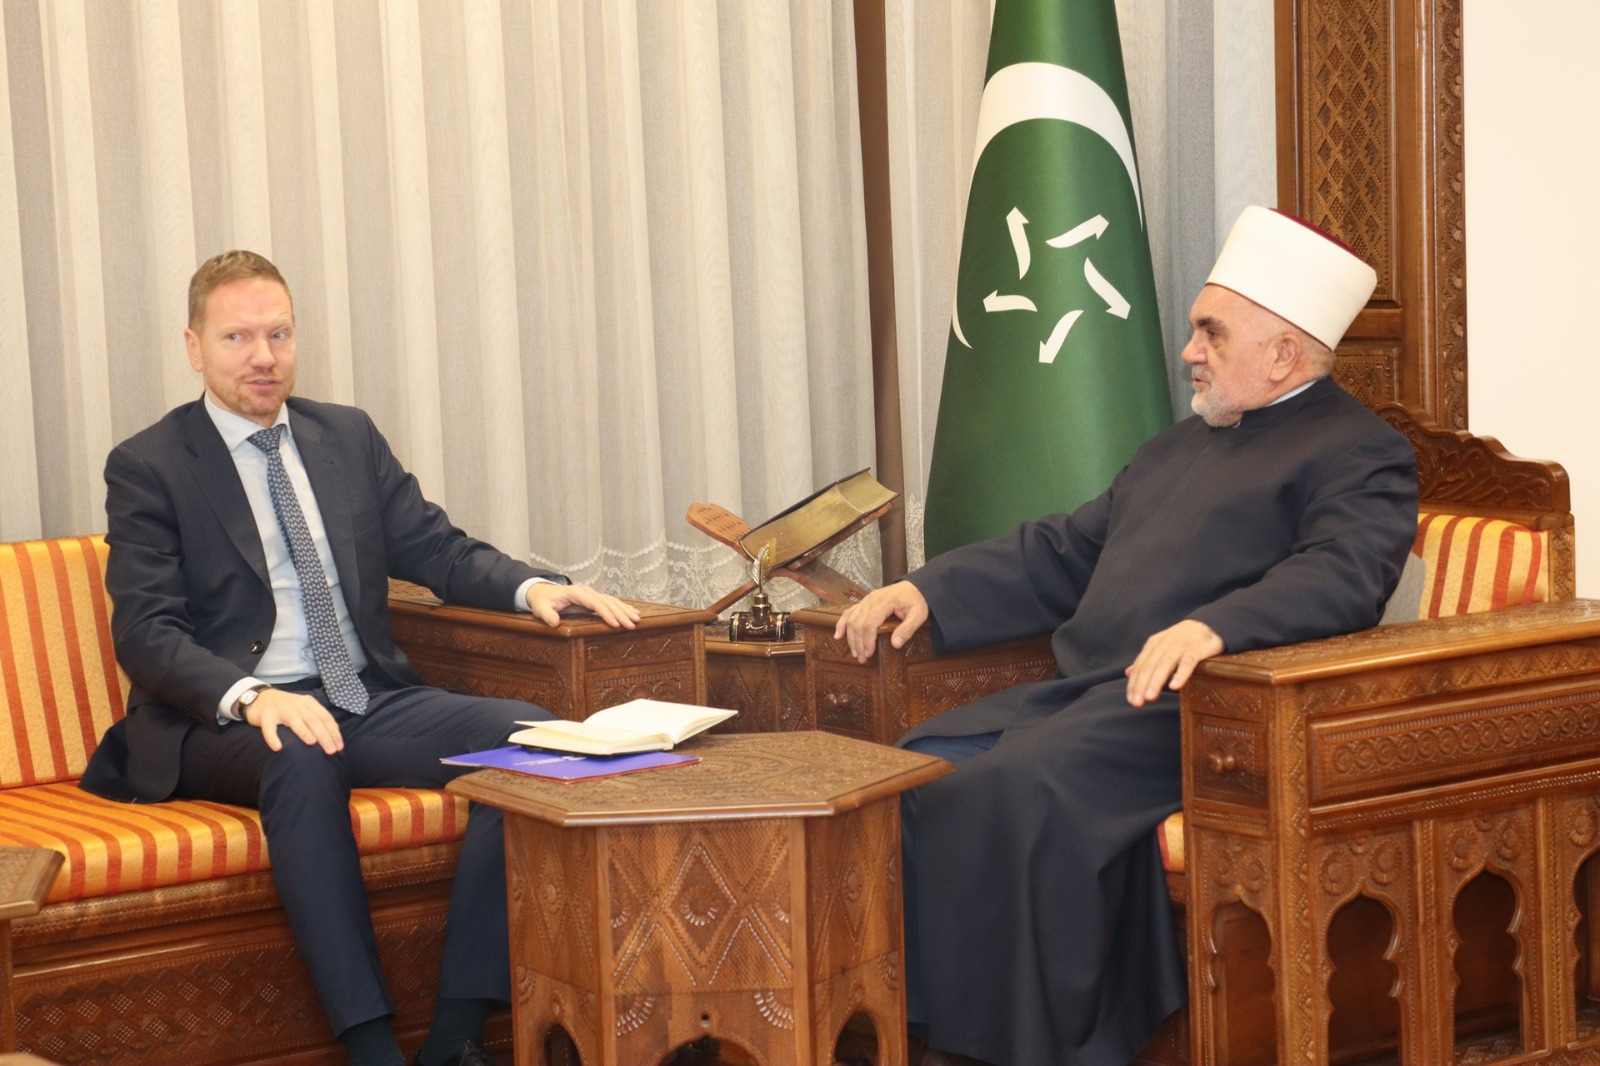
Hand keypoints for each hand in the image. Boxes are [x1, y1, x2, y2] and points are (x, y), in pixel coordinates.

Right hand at [242, 688, 344, 753]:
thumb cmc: (288, 707)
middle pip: (314, 720)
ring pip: (295, 721)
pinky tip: (278, 748)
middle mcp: (297, 705)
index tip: (340, 747)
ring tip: (312, 743)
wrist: (261, 697)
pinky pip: (269, 728)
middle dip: (324, 736)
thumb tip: (334, 735)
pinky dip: (273, 738)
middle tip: (331, 751)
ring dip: (304, 732)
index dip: (334, 732)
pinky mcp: (266, 716)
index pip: (325, 718)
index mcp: (309, 703)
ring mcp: (281, 710)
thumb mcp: (305, 709)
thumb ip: (318, 718)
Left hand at [526, 582, 640, 629]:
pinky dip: (623, 607)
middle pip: (606, 601)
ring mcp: (592, 594)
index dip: (605, 613)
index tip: (615, 624)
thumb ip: (547, 615)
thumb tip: (555, 622)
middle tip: (632, 624)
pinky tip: (633, 612)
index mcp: (575, 592)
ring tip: (637, 619)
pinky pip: (611, 602)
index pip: (593, 602)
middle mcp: (586, 591)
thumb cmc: (542, 602)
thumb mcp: (541, 608)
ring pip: (612, 601)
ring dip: (625, 610)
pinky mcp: (594, 598)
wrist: (543, 592)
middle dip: (620, 613)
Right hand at [832, 581, 928, 662]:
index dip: (867, 641)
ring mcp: (866, 600)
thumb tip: (895, 644)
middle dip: (858, 643)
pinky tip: (838, 635)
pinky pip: (849, 612)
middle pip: (858, 623)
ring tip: (855, 653)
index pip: (869, 624)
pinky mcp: (864, 602)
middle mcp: (871, 600)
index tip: (868, 654)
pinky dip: (841, 624)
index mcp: (884, 602)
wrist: (915, 587)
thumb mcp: (919, 615)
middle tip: (861, 658)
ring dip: (850, 638)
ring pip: (851, 619)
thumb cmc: (916, 600)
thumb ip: (907, 629)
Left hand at [1124, 619, 1224, 706]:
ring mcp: (1180, 646)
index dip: (1134, 684)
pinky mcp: (1196, 649)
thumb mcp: (1160, 648)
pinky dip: (1180, 674)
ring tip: (1150, 697)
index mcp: (1153, 645)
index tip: (1130, 700)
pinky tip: (1174, 686)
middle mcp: (1164, 644)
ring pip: (1165, 664)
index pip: (1140, 666)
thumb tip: (1128, 673)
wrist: (1204, 625)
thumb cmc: (1180, 641)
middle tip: (1137, 703)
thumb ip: (1146, 661)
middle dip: (1141, 685)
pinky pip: (1188, 662)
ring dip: (1156, 681)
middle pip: (1150, 666)